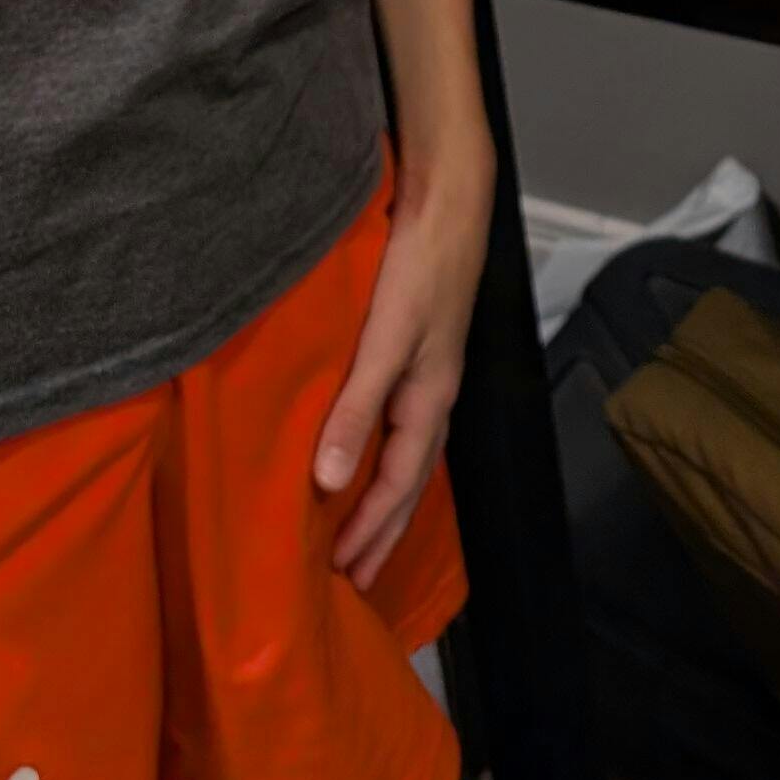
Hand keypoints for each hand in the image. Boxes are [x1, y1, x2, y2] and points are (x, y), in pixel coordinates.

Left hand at [314, 157, 492, 590]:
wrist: (448, 203)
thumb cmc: (419, 269)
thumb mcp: (384, 342)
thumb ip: (356, 410)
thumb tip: (330, 484)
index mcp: (429, 402)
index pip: (397, 485)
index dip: (369, 530)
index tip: (342, 572)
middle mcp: (433, 396)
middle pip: (410, 481)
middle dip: (385, 531)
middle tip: (355, 576)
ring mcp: (429, 374)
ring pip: (407, 455)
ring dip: (385, 499)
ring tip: (359, 532)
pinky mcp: (418, 351)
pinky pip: (401, 426)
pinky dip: (384, 457)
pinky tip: (365, 453)